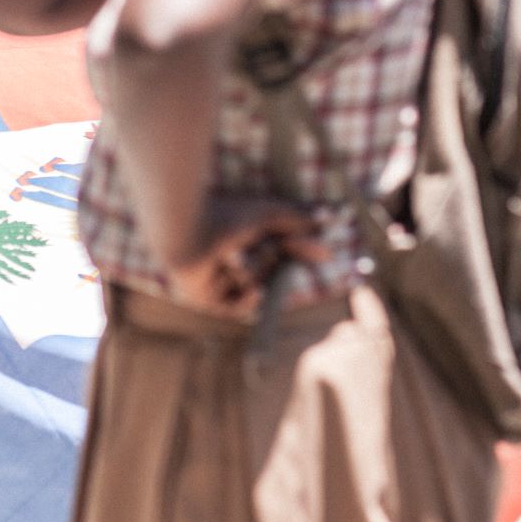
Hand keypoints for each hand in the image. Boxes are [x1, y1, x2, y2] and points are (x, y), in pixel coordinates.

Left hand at [164, 199, 326, 322]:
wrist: (187, 231)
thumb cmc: (224, 215)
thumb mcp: (269, 214)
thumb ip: (298, 217)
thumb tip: (333, 214)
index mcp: (243, 235)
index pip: (282, 248)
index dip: (304, 250)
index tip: (327, 253)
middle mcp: (230, 255)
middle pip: (271, 267)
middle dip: (272, 257)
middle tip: (271, 247)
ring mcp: (218, 278)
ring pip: (254, 283)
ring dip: (248, 270)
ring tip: (229, 256)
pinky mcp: (206, 299)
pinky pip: (237, 308)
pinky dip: (246, 300)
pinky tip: (255, 291)